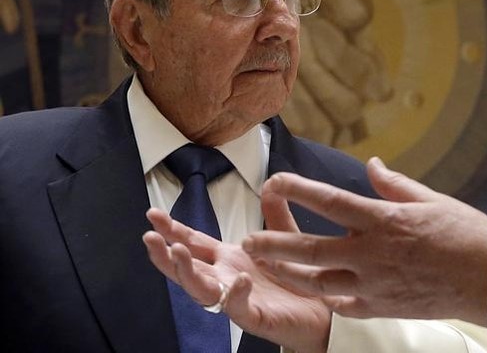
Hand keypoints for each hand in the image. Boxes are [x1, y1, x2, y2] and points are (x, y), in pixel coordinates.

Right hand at [143, 202, 330, 352]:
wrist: (321, 312)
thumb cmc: (296, 279)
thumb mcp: (285, 237)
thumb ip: (275, 213)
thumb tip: (270, 183)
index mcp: (229, 259)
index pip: (194, 243)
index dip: (173, 230)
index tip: (153, 215)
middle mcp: (226, 278)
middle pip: (188, 268)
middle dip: (165, 253)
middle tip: (151, 237)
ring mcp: (236, 299)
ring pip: (202, 290)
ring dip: (187, 272)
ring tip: (178, 252)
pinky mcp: (254, 316)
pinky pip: (239, 308)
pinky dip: (235, 294)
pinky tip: (238, 280)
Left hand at [243, 158, 486, 325]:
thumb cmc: (465, 233)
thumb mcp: (431, 199)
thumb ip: (394, 184)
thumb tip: (372, 164)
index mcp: (384, 220)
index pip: (330, 201)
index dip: (298, 189)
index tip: (274, 180)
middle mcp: (373, 253)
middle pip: (311, 248)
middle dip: (275, 243)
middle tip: (248, 239)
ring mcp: (374, 284)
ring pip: (318, 281)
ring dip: (287, 272)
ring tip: (265, 265)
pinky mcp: (381, 307)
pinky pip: (343, 303)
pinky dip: (324, 296)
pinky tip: (311, 290)